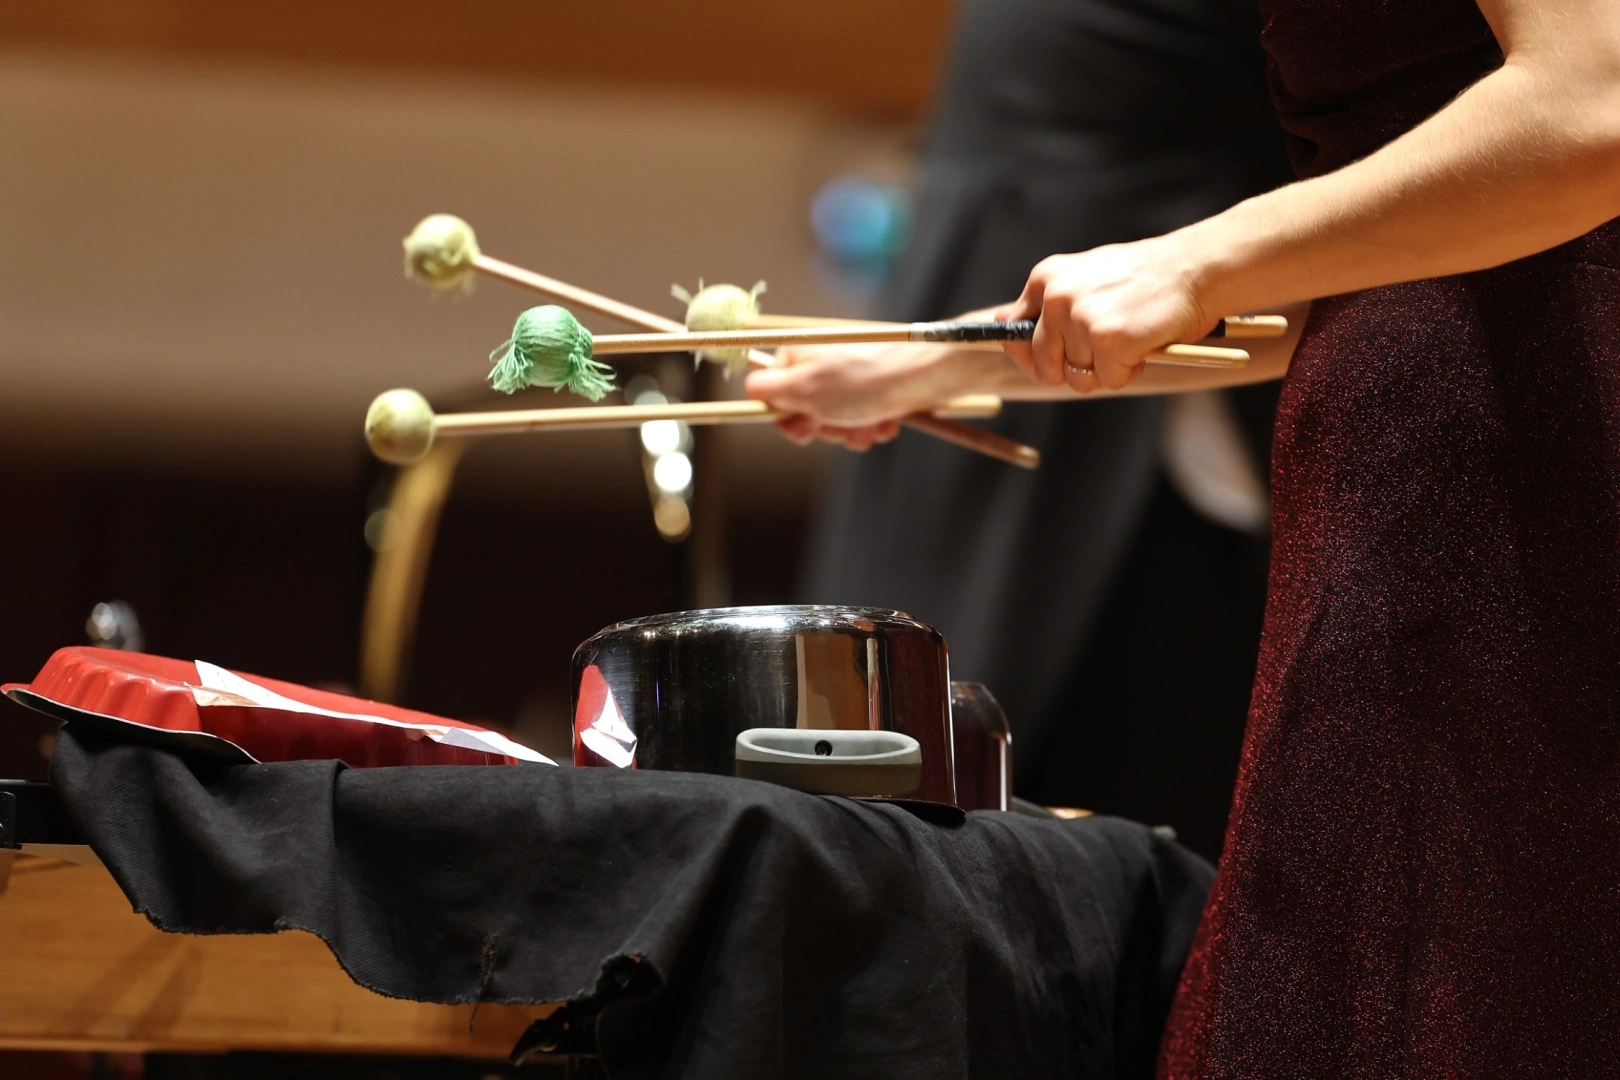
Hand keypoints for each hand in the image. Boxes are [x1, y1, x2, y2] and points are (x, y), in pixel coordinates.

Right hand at [745, 341, 976, 451]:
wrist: (924, 375)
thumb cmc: (863, 380)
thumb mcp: (802, 386)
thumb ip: (766, 389)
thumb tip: (749, 389)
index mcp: (798, 354)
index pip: (772, 394)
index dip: (787, 419)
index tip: (805, 429)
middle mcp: (821, 362)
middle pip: (805, 412)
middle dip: (825, 428)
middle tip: (843, 423)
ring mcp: (849, 376)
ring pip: (835, 420)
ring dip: (851, 431)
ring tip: (870, 424)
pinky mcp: (874, 388)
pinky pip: (861, 418)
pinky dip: (872, 426)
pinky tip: (886, 422)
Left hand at [998, 235, 1215, 392]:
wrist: (1196, 267)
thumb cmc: (1146, 277)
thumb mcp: (1085, 276)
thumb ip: (1047, 303)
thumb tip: (1002, 325)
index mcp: (1046, 277)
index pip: (1014, 331)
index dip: (1031, 354)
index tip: (1050, 361)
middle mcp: (1057, 297)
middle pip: (1046, 365)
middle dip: (1073, 370)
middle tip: (1106, 351)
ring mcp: (1082, 319)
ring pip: (1079, 377)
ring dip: (1108, 369)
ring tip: (1132, 337)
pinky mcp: (1109, 341)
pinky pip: (1110, 380)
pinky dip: (1131, 370)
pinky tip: (1145, 343)